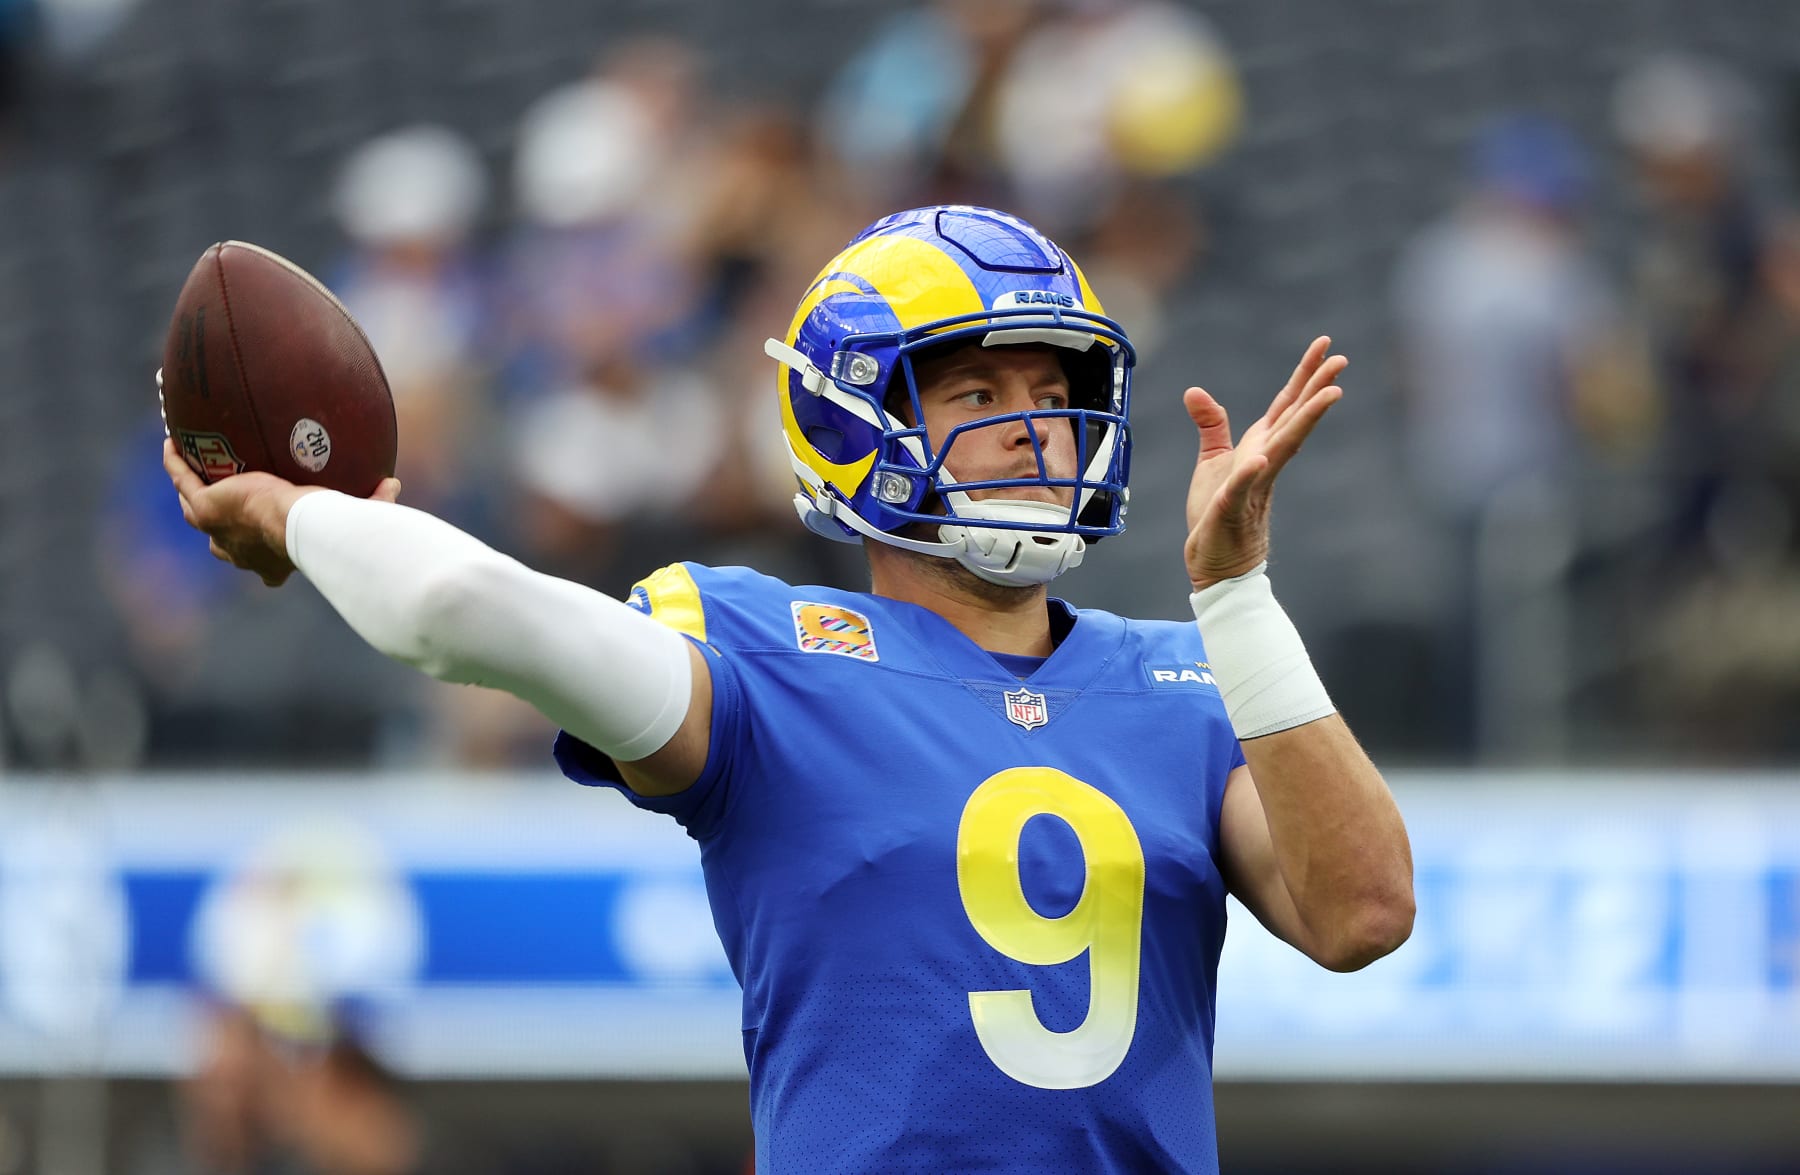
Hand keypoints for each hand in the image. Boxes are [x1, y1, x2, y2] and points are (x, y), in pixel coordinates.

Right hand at [163, 439, 400, 585]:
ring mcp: (218, 530)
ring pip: (193, 510)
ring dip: (190, 489)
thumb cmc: (330, 530)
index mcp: (271, 562)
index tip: (268, 535)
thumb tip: (392, 485)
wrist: (301, 525)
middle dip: (220, 529)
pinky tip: (172, 442)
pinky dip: (176, 463)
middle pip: (221, 543)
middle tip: (220, 504)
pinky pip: (183, 479)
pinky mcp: (206, 506)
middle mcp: (239, 552)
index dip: (262, 553)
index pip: (262, 563)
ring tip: (186, 466)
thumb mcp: (351, 516)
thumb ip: (371, 502)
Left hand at [1182, 336, 1345, 590]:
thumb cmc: (1217, 511)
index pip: (1286, 406)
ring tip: (1330, 394)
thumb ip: (1211, 425)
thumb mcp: (1213, 460)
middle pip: (1295, 419)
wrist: (1216, 561)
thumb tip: (1195, 391)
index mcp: (1260, 447)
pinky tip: (1261, 458)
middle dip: (1317, 389)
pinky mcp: (1231, 510)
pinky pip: (1241, 490)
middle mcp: (1264, 462)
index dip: (1304, 375)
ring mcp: (1253, 486)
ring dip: (1305, 421)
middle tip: (1341, 359)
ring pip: (1283, 448)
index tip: (1325, 346)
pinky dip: (1250, 474)